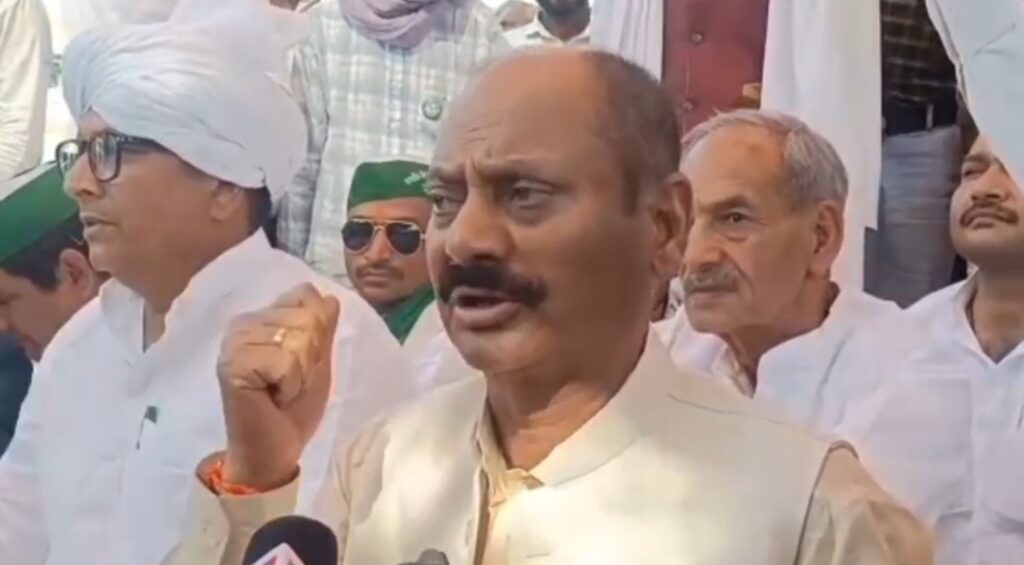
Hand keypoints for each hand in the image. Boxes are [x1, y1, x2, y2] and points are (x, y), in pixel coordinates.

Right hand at [216, 283, 340, 490]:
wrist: (274, 451)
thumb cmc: (293, 410)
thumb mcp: (318, 364)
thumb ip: (323, 330)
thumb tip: (331, 297)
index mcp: (262, 318)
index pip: (306, 295)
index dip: (317, 333)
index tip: (301, 363)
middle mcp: (244, 323)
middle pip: (306, 316)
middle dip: (310, 356)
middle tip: (290, 382)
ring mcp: (235, 342)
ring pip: (297, 339)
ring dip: (300, 373)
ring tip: (280, 390)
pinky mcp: (233, 364)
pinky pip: (285, 361)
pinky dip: (289, 384)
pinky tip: (272, 397)